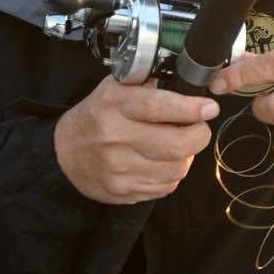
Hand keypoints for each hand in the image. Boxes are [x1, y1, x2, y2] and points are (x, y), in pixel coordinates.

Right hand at [55, 76, 218, 204]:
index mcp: (113, 105)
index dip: (190, 109)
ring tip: (177, 146)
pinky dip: (171, 175)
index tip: (209, 108)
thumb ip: (146, 82)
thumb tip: (185, 81)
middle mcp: (115, 137)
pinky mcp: (122, 192)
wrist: (64, 154)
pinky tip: (161, 163)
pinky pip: (165, 187)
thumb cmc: (96, 115)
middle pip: (176, 144)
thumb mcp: (114, 88)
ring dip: (186, 157)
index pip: (158, 107)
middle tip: (198, 128)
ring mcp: (118, 169)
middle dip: (198, 136)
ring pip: (176, 169)